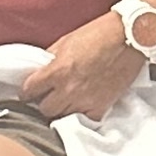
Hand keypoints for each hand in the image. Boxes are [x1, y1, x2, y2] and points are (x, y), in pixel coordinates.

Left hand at [19, 12, 141, 122]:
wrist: (128, 37)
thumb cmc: (98, 34)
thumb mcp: (66, 41)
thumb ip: (50, 59)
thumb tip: (40, 70)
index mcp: (57, 71)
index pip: (29, 90)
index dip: (26, 91)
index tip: (29, 91)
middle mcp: (68, 89)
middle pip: (44, 109)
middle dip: (43, 103)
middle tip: (47, 97)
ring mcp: (85, 100)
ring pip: (62, 117)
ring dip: (61, 110)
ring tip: (64, 102)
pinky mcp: (102, 107)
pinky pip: (84, 120)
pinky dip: (81, 116)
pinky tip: (81, 108)